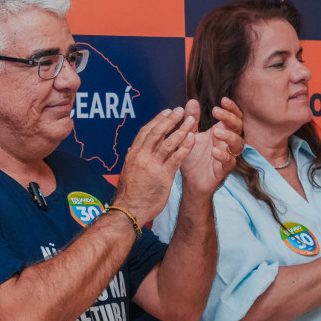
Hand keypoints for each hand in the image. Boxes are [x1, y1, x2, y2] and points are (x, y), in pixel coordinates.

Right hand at [114, 107, 195, 222]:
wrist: (129, 210)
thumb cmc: (129, 194)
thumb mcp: (128, 172)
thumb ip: (133, 159)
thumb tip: (132, 148)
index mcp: (133, 154)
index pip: (145, 132)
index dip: (157, 120)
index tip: (166, 112)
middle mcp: (141, 156)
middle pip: (157, 132)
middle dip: (170, 119)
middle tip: (180, 110)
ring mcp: (152, 165)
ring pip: (168, 142)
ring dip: (181, 129)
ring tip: (192, 120)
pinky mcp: (163, 176)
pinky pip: (176, 157)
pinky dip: (185, 146)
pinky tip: (193, 138)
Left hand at [179, 98, 243, 196]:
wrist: (188, 181)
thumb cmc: (192, 157)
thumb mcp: (189, 135)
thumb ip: (191, 119)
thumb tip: (192, 101)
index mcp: (220, 131)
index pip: (232, 116)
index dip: (231, 108)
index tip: (223, 100)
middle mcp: (226, 142)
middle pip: (238, 127)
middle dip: (229, 118)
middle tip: (216, 111)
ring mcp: (227, 156)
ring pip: (238, 144)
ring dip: (229, 136)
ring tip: (216, 132)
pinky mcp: (223, 170)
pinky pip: (229, 162)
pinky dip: (224, 156)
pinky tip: (215, 151)